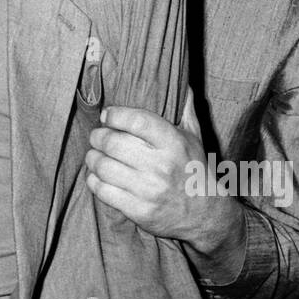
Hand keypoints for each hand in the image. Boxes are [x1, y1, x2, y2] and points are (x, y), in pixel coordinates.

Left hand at [85, 103, 239, 249]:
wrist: (206, 216)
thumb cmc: (195, 170)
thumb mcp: (195, 138)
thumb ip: (186, 110)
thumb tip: (184, 82)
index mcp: (174, 143)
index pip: (136, 120)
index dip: (115, 114)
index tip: (108, 115)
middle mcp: (161, 166)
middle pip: (112, 142)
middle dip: (98, 136)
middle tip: (97, 136)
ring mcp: (148, 190)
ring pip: (103, 166)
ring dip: (92, 158)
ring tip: (94, 155)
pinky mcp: (139, 210)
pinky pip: (103, 190)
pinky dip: (94, 181)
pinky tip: (98, 176)